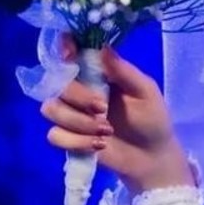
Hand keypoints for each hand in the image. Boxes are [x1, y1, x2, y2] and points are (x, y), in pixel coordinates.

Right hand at [40, 37, 192, 194]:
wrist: (152, 157)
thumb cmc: (152, 119)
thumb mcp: (145, 92)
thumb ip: (124, 71)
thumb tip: (103, 47)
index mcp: (97, 73)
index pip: (70, 53)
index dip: (64, 49)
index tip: (69, 55)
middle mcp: (78, 90)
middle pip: (57, 84)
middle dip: (79, 97)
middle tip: (103, 108)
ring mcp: (70, 114)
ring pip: (51, 109)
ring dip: (78, 122)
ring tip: (106, 131)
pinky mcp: (68, 138)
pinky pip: (55, 136)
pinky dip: (77, 142)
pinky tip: (99, 145)